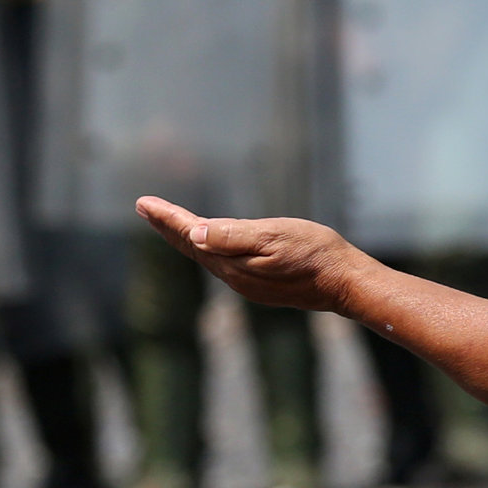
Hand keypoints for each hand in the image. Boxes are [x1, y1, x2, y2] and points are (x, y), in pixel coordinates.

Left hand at [136, 199, 364, 312]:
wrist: (344, 282)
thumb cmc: (315, 253)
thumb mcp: (274, 236)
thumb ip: (234, 236)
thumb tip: (195, 233)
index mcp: (233, 264)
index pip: (190, 236)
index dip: (166, 219)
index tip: (143, 203)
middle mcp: (234, 277)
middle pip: (192, 248)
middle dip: (168, 228)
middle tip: (146, 209)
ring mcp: (246, 283)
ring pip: (206, 256)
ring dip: (185, 238)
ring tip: (169, 223)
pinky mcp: (259, 285)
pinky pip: (222, 263)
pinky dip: (206, 248)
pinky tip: (207, 243)